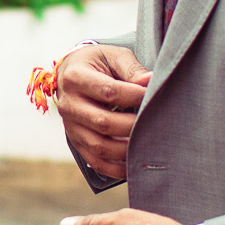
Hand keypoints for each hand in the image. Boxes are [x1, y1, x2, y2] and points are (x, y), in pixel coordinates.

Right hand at [56, 45, 150, 179]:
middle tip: (156, 122)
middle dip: (134, 126)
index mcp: (76, 77)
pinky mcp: (76, 141)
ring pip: (99, 146)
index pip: (109, 92)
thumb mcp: (113, 56)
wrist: (71, 72)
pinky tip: (135, 164)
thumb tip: (150, 82)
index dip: (135, 96)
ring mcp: (70, 126)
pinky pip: (96, 162)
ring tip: (148, 143)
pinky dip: (117, 168)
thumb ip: (132, 69)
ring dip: (128, 149)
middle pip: (103, 122)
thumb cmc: (97, 63)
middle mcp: (69, 104)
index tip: (152, 96)